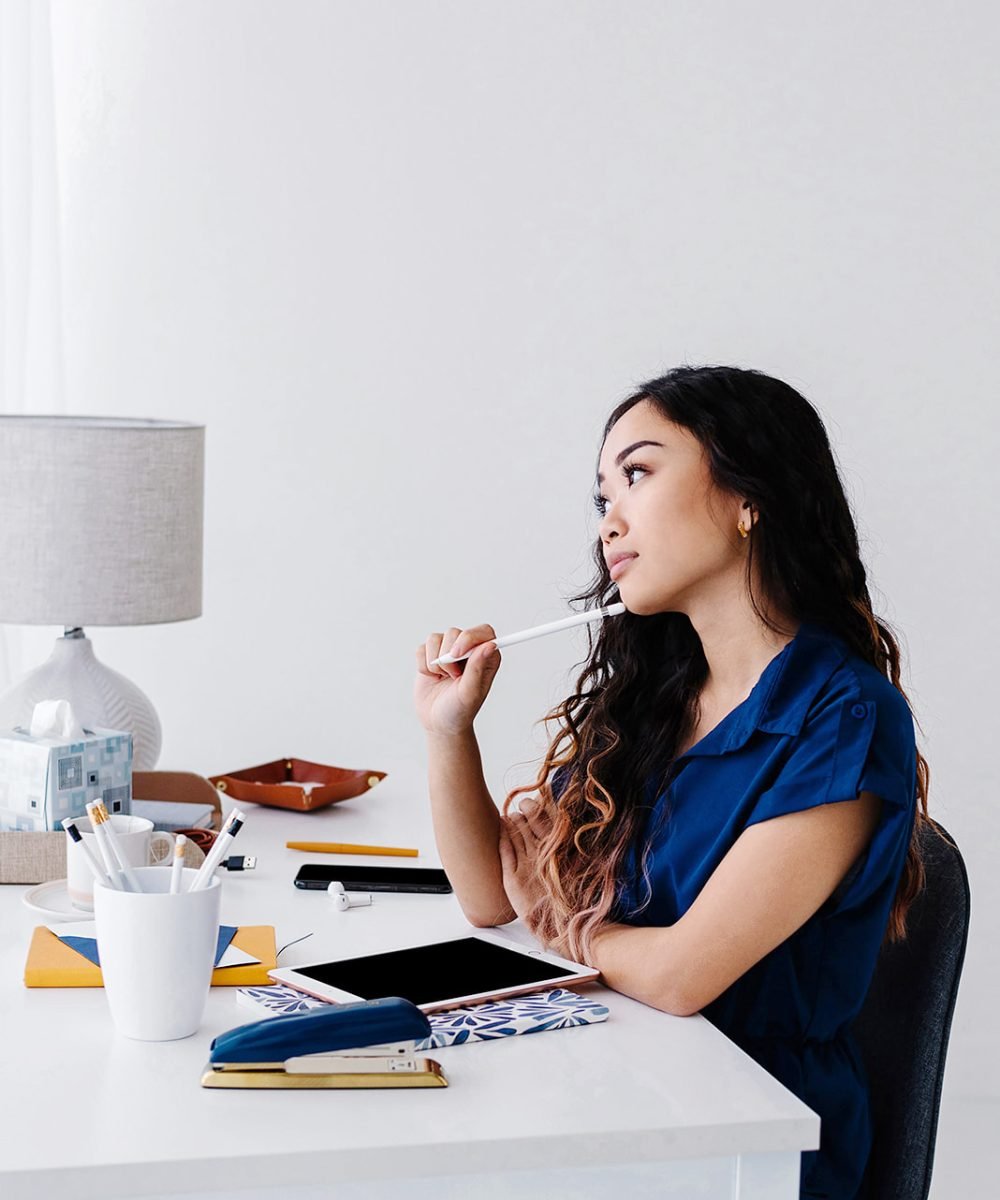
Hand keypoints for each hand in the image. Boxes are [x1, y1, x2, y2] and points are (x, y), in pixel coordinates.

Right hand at [414, 624, 501, 735]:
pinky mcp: (430, 654)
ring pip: (435, 639)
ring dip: (434, 662)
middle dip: (448, 657)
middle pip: (455, 633)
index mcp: (486, 657)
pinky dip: (423, 665)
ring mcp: (448, 651)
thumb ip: (478, 668)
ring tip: (442, 678)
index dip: (469, 637)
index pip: (483, 631)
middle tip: (452, 676)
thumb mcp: (470, 693)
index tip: (457, 653)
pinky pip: (421, 648)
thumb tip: (489, 645)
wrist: (439, 722)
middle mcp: (469, 650)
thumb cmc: (460, 710)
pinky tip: (432, 677)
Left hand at [498, 798, 570, 956]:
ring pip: (516, 835)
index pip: (546, 819)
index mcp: (560, 850)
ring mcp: (527, 865)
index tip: (535, 800)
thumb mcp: (580, 870)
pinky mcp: (513, 878)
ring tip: (509, 816)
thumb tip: (570, 833)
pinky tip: (500, 829)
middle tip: (522, 805)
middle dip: (525, 811)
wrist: (566, 929)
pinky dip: (502, 838)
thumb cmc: (576, 903)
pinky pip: (505, 851)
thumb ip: (573, 850)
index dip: (538, 807)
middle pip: (529, 824)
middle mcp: (543, 854)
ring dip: (512, 823)